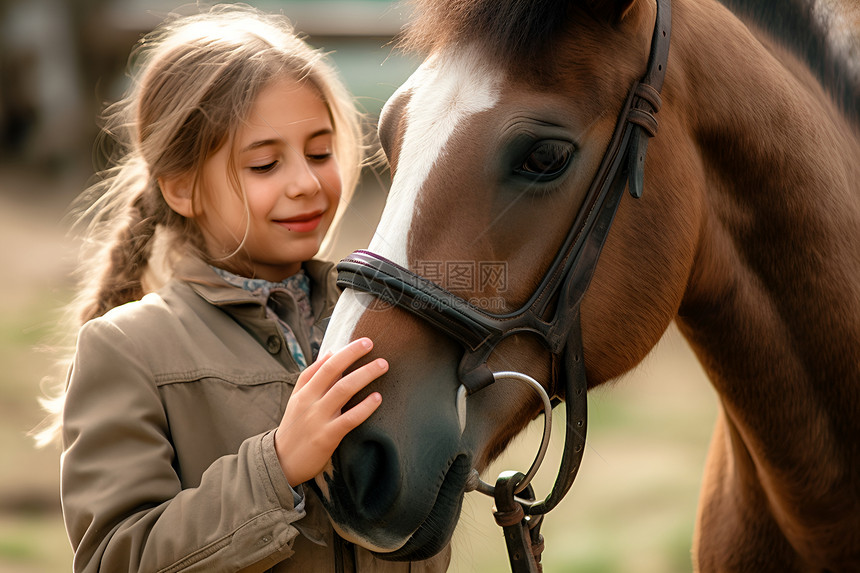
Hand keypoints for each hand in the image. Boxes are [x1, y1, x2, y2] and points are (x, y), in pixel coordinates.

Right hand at [274, 337, 383, 486]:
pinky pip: (349, 419)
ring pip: (343, 390)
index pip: (324, 365)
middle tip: (372, 344)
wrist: (281, 463)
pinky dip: (364, 407)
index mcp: (303, 392)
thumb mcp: (298, 400)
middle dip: (353, 355)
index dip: (344, 352)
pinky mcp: (327, 437)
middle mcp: (309, 402)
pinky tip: (378, 398)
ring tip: (382, 365)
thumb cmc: (294, 429)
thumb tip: (330, 353)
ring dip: (364, 374)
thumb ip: (312, 377)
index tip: (364, 342)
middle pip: (333, 371)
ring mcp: (318, 419)